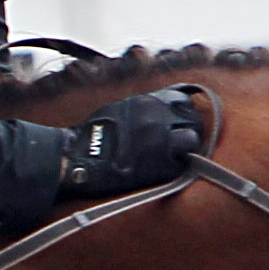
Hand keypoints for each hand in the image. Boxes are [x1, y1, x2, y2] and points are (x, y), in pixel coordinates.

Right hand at [55, 88, 204, 196]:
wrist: (76, 159)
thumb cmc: (92, 135)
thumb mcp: (120, 108)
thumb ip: (143, 107)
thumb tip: (159, 109)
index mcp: (148, 102)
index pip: (183, 100)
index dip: (182, 113)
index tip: (177, 123)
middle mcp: (158, 118)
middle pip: (192, 119)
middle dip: (187, 130)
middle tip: (180, 142)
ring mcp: (160, 142)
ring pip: (192, 141)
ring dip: (186, 148)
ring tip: (174, 156)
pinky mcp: (159, 167)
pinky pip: (181, 165)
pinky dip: (176, 167)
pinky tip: (164, 169)